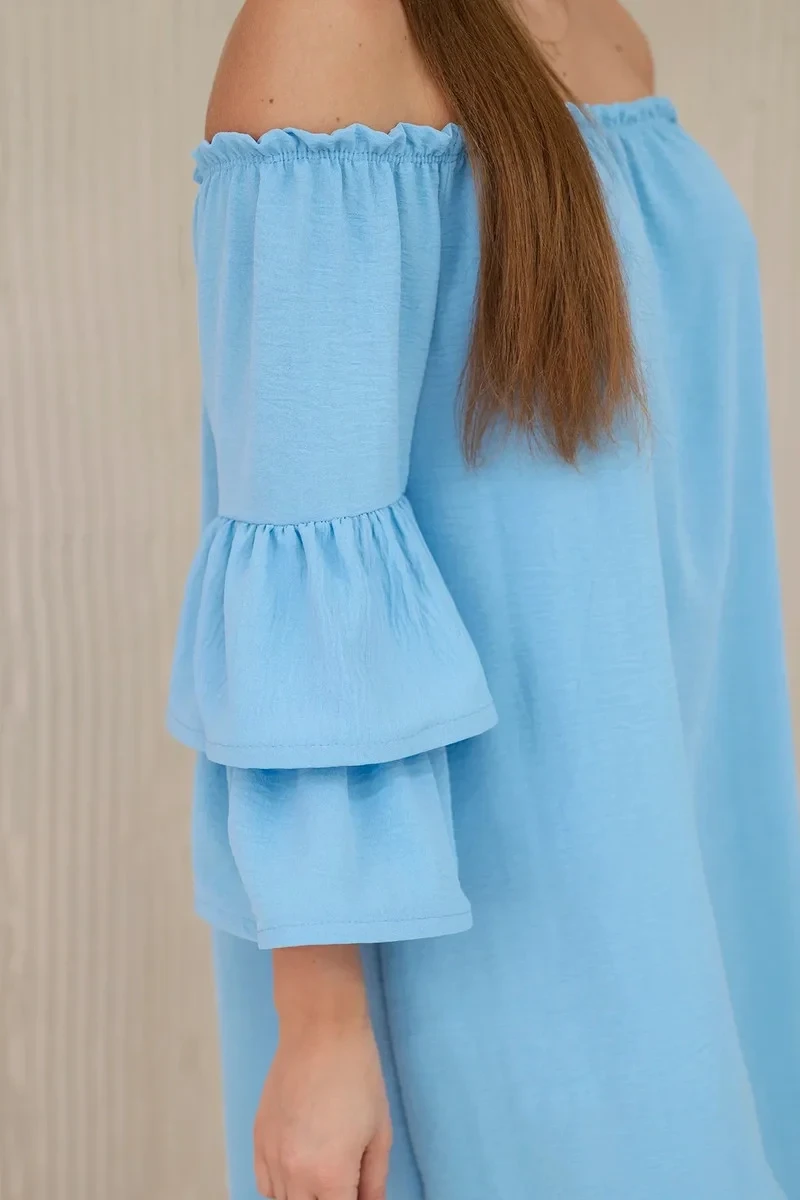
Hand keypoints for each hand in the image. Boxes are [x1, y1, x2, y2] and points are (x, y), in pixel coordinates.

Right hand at [254, 946, 392, 1199]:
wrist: (321, 1031)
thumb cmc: (358, 1076)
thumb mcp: (379, 1133)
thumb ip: (374, 1182)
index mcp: (329, 1175)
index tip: (355, 1194)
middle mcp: (294, 1173)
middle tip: (344, 1183)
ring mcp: (271, 1155)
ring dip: (303, 1198)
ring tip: (323, 1176)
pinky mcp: (258, 1137)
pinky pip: (264, 1183)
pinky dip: (280, 1187)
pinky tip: (299, 1171)